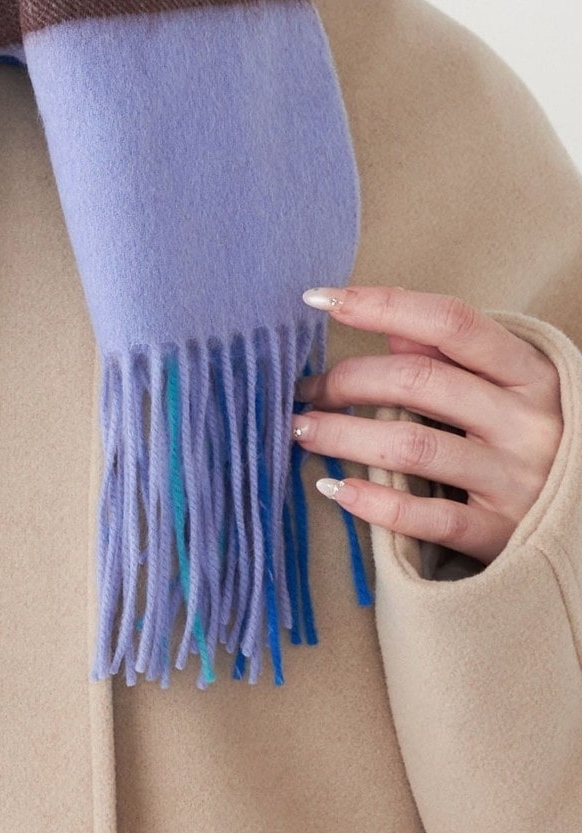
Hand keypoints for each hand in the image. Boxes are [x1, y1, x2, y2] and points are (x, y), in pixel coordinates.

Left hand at [291, 285, 563, 565]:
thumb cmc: (532, 436)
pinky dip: (373, 502)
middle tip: (305, 390)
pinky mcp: (501, 533)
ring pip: (413, 447)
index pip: (450, 322)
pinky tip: (334, 489)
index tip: (319, 299)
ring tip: (300, 431)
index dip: (380, 304)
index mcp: (530, 372)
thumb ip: (453, 357)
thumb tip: (391, 332)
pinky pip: (427, 518)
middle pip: (419, 382)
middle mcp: (527, 421)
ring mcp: (516, 478)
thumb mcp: (511, 386)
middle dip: (347, 380)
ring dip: (343, 436)